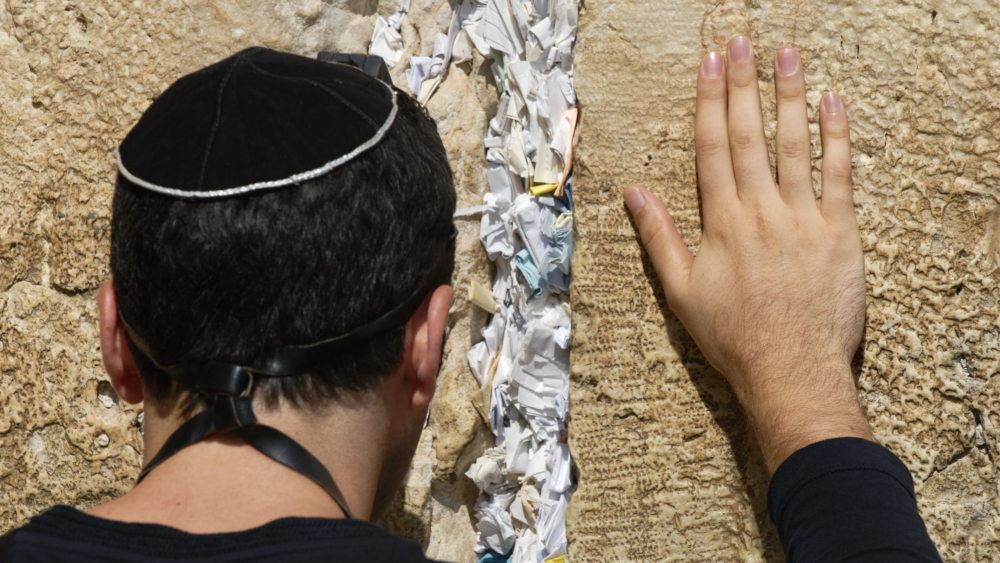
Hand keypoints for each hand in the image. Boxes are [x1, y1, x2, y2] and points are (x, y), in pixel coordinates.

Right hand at [624, 37, 870, 473]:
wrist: (790, 370)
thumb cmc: (731, 336)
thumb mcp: (680, 290)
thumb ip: (658, 236)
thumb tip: (632, 192)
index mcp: (721, 221)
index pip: (714, 147)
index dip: (710, 102)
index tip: (708, 65)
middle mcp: (760, 210)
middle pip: (751, 134)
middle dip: (744, 84)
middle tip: (740, 43)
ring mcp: (803, 218)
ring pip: (794, 145)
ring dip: (790, 96)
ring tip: (786, 55)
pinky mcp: (840, 232)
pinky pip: (840, 175)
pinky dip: (837, 137)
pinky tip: (833, 103)